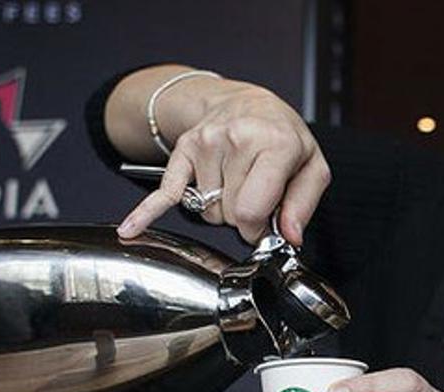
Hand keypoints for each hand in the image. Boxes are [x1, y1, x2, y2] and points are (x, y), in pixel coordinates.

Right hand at [117, 82, 328, 245]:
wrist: (247, 103)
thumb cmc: (282, 137)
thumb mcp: (311, 166)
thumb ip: (303, 205)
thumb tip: (289, 237)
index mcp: (276, 144)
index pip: (251, 210)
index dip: (256, 230)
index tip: (263, 226)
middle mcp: (237, 139)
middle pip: (228, 214)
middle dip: (241, 217)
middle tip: (254, 195)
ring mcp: (206, 143)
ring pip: (205, 210)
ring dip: (219, 207)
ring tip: (236, 181)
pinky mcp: (184, 150)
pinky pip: (164, 191)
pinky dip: (146, 212)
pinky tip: (131, 228)